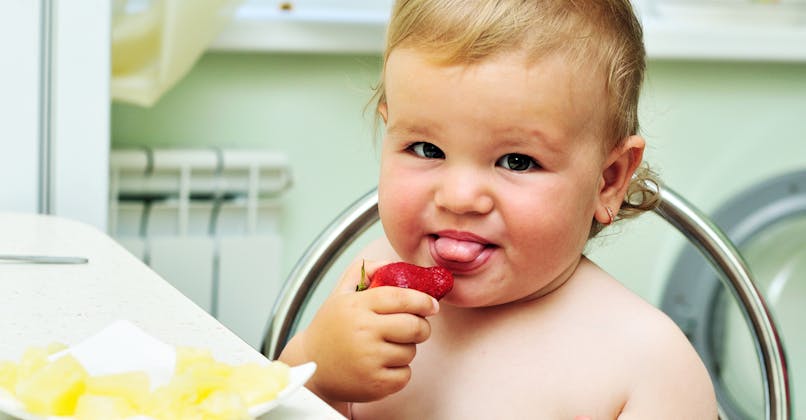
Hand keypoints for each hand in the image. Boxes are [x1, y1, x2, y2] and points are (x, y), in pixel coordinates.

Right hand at [284, 259, 438, 403]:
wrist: (311, 366)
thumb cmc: (330, 328)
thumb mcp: (340, 293)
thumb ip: (364, 271)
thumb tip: (392, 263)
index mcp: (356, 306)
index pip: (400, 298)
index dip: (422, 300)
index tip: (432, 304)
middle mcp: (363, 331)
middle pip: (414, 326)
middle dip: (422, 326)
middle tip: (418, 327)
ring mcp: (369, 360)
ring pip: (411, 351)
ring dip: (407, 349)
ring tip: (388, 347)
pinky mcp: (375, 384)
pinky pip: (406, 375)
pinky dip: (400, 371)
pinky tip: (383, 365)